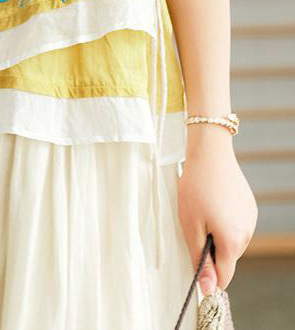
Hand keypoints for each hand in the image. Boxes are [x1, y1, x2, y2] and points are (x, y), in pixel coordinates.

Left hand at [177, 126, 257, 294]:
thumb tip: (208, 288)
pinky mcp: (250, 207)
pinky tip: (214, 202)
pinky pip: (236, 225)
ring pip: (232, 241)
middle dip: (211, 250)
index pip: (224, 277)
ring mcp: (250, 220)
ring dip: (218, 235)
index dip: (208, 277)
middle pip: (228, 258)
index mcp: (232, 242)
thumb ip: (200, 259)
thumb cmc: (196, 186)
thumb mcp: (190, 226)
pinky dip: (225, 221)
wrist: (210, 153)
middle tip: (195, 225)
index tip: (196, 267)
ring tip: (204, 210)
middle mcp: (247, 234)